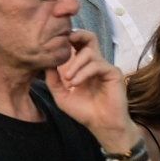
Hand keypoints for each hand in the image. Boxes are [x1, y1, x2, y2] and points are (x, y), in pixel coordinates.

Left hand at [44, 31, 134, 149]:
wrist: (101, 125)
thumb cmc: (83, 111)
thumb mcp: (61, 95)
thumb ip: (53, 80)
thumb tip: (45, 63)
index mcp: (83, 66)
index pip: (78, 44)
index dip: (69, 39)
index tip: (55, 41)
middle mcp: (95, 63)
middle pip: (89, 38)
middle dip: (77, 35)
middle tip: (65, 41)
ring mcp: (105, 67)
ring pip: (89, 52)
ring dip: (75, 65)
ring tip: (68, 79)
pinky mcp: (113, 73)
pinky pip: (96, 65)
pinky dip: (83, 73)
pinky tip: (75, 83)